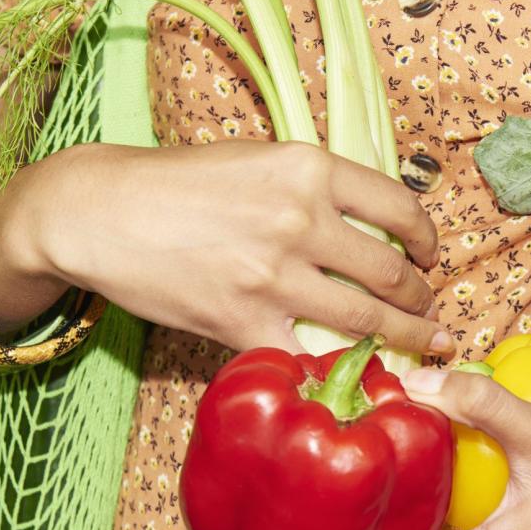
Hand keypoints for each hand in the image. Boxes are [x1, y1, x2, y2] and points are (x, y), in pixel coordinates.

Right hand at [0, 140, 451, 353]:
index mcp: (308, 169)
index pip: (399, 206)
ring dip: (405, 336)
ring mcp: (273, 275)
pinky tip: (358, 370)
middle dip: (421, 297)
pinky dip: (338, 365)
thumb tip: (369, 222)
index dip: (427, 238)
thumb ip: (313, 187)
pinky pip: (308, 352)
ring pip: (366, 319)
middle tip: (429, 309)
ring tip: (422, 343)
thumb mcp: (257, 159)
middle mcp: (299, 219)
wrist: (99, 212)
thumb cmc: (177, 183)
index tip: (431, 254)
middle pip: (391, 271)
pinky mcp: (243, 321)